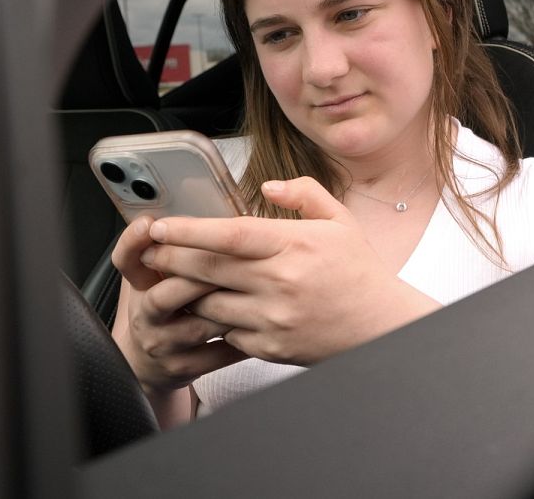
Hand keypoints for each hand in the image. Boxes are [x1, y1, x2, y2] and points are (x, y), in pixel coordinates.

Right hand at [110, 217, 247, 394]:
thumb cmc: (166, 308)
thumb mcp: (156, 274)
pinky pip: (218, 354)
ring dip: (227, 308)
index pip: (127, 259)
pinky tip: (265, 325)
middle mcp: (147, 315)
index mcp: (141, 285)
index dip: (134, 241)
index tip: (150, 224)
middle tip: (229, 259)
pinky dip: (243, 340)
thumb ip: (174, 245)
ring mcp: (164, 344)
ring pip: (196, 325)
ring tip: (257, 292)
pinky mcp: (185, 368)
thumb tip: (201, 209)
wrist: (151, 363)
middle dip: (196, 276)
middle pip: (163, 295)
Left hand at [138, 177, 440, 365]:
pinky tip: (210, 307)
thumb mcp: (340, 221)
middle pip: (208, 269)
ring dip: (187, 291)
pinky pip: (226, 332)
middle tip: (151, 251)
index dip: (187, 230)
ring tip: (173, 279)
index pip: (229, 234)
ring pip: (209, 304)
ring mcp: (274, 318)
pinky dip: (213, 319)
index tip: (159, 226)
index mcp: (295, 245)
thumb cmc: (360, 273)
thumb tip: (267, 187)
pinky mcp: (270, 346)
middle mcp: (281, 282)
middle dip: (170, 259)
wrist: (381, 327)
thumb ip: (304, 194)